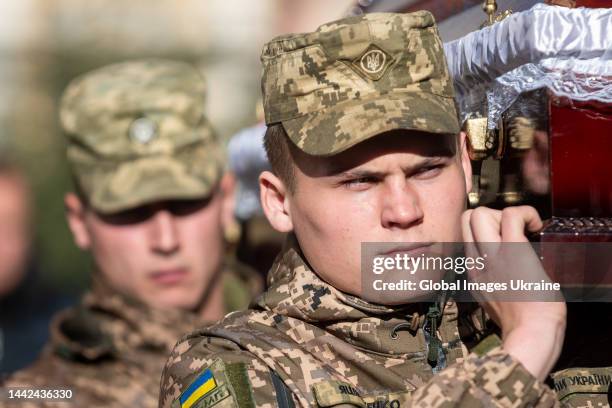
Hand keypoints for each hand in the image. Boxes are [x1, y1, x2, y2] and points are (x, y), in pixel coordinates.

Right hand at [461, 206, 565, 380]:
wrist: (531, 332)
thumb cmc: (521, 323)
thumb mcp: (494, 302)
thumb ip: (491, 282)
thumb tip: (504, 271)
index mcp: (472, 272)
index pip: (464, 236)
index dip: (484, 229)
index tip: (503, 238)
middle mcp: (476, 260)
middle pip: (466, 219)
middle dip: (489, 216)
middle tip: (511, 232)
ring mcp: (492, 254)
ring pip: (480, 213)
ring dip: (504, 214)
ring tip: (523, 230)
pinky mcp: (514, 250)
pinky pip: (512, 215)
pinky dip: (526, 214)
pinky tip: (536, 227)